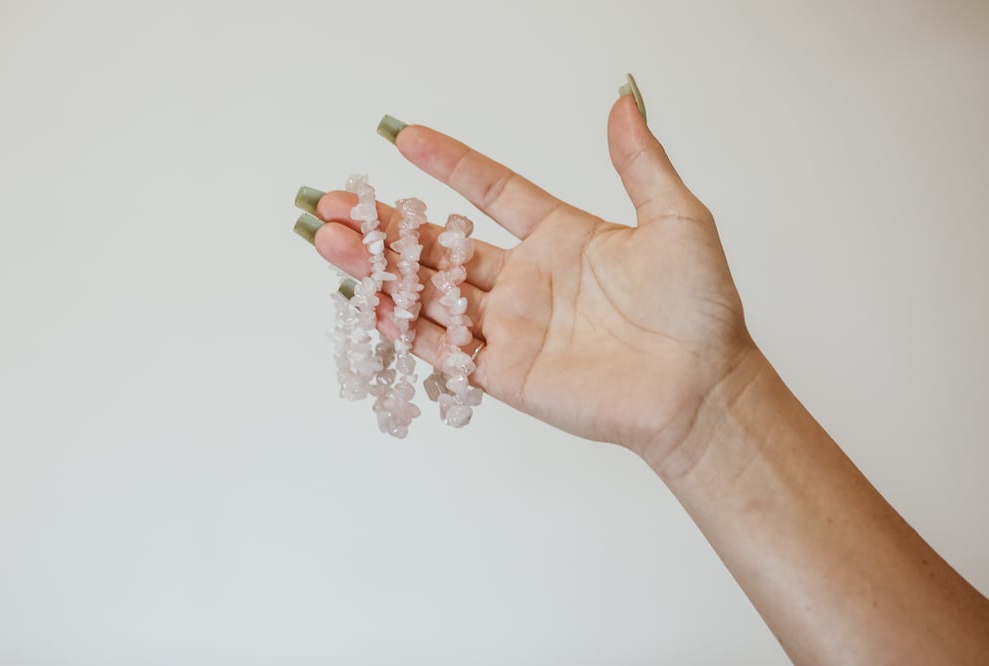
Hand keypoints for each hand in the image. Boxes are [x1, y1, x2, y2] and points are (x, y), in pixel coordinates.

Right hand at [311, 94, 755, 469]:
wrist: (700, 387)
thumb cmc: (698, 307)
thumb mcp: (676, 219)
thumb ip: (640, 163)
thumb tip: (623, 101)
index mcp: (560, 236)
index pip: (491, 190)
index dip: (450, 164)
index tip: (404, 136)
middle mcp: (526, 278)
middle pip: (441, 243)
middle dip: (387, 223)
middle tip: (335, 200)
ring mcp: (510, 325)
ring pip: (429, 290)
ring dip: (378, 267)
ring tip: (328, 241)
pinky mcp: (504, 371)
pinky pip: (442, 344)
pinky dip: (402, 325)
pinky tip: (366, 299)